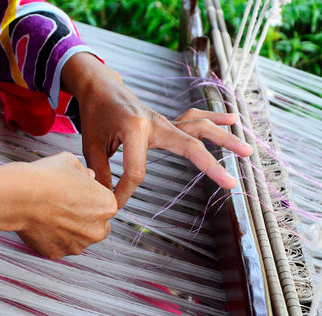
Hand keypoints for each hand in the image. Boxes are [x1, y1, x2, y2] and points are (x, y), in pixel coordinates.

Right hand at [16, 152, 116, 258]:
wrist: (19, 196)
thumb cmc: (44, 178)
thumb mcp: (70, 161)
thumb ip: (84, 171)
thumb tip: (88, 177)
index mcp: (106, 206)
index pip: (105, 204)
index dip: (90, 198)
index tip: (77, 194)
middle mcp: (97, 230)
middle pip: (95, 225)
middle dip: (84, 217)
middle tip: (65, 205)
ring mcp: (77, 245)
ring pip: (77, 238)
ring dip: (69, 229)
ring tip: (51, 213)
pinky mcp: (57, 254)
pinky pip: (59, 245)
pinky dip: (53, 237)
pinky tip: (43, 222)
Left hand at [62, 53, 252, 207]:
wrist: (101, 88)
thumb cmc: (95, 115)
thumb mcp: (91, 146)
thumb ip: (101, 173)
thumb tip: (107, 199)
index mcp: (134, 129)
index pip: (137, 172)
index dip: (125, 191)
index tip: (114, 203)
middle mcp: (155, 122)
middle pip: (189, 146)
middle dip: (211, 166)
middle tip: (232, 183)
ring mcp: (164, 121)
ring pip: (199, 128)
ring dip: (224, 138)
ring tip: (248, 150)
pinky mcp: (167, 121)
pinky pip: (194, 120)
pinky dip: (214, 120)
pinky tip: (234, 121)